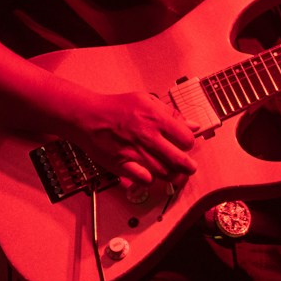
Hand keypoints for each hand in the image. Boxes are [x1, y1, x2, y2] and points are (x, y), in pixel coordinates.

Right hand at [70, 90, 196, 187]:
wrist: (87, 116)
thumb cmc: (116, 107)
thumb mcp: (146, 100)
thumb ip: (171, 113)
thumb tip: (192, 124)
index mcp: (156, 119)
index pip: (186, 138)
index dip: (189, 143)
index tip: (186, 145)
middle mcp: (148, 137)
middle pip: (179, 160)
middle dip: (188, 167)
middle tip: (189, 167)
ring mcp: (135, 153)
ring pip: (164, 173)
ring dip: (172, 175)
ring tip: (174, 174)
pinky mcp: (122, 165)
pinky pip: (144, 180)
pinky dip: (150, 180)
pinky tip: (151, 175)